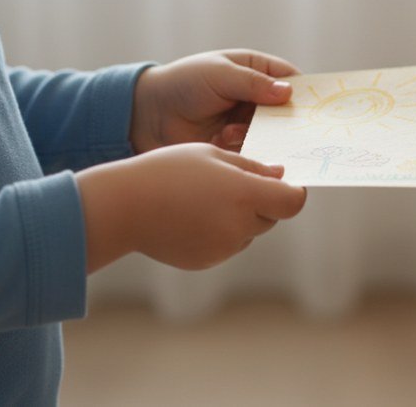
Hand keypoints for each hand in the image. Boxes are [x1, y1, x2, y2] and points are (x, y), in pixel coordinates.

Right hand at [77, 143, 306, 271]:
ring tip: (202, 199)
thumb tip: (282, 175)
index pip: (293, 202)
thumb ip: (252, 167)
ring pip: (249, 232)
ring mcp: (223, 248)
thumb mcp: (213, 155)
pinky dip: (219, 232)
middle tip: (229, 184)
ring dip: (239, 218)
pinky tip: (190, 217)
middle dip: (261, 202)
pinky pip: (227, 245)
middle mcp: (239, 226)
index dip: (292, 192)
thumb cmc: (167, 171)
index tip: (283, 183)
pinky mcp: (207, 261)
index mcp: (244, 195)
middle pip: (271, 217)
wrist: (122, 206)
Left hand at [130, 50, 298, 153]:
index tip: (318, 107)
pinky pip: (257, 152)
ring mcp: (249, 124)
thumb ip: (253, 84)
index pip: (291, 80)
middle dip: (290, 121)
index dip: (307, 92)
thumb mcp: (219, 75)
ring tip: (233, 131)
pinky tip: (231, 145)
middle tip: (292, 130)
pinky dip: (251, 152)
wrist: (148, 115)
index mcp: (257, 72)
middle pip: (288, 111)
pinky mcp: (238, 148)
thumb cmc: (183, 84)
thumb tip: (288, 92)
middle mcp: (258, 99)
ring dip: (262, 135)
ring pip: (274, 134)